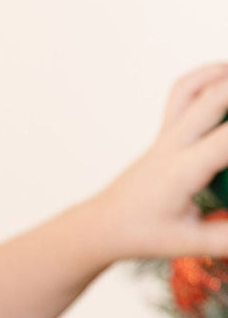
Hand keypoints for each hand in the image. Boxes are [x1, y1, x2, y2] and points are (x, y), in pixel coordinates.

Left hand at [88, 62, 227, 260]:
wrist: (102, 224)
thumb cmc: (142, 234)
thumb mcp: (188, 244)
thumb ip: (226, 238)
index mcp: (182, 170)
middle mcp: (172, 144)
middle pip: (212, 98)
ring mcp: (165, 136)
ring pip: (190, 88)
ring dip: (223, 73)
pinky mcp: (163, 134)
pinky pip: (181, 95)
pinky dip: (205, 79)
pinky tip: (227, 81)